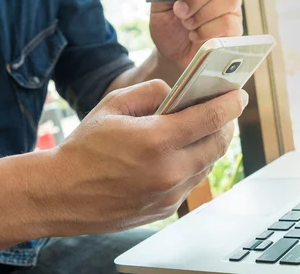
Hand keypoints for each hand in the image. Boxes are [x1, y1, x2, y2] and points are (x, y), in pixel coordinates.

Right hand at [42, 80, 246, 234]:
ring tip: (205, 129)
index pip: (210, 118)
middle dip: (226, 124)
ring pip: (208, 164)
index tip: (239, 95)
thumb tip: (178, 93)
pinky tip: (184, 153)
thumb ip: (151, 91)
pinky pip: (193, 181)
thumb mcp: (113, 105)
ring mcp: (168, 193)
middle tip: (225, 111)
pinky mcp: (165, 208)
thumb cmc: (84, 148)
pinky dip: (196, 164)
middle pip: (218, 144)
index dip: (230, 104)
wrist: (59, 194)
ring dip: (211, 144)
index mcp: (156, 140)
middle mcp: (168, 170)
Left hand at [150, 0, 242, 70]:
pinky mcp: (235, 30)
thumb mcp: (158, 6)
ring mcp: (231, 9)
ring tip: (187, 24)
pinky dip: (207, 30)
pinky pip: (229, 23)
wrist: (171, 54)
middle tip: (180, 10)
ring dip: (203, 13)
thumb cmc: (168, 26)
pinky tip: (196, 35)